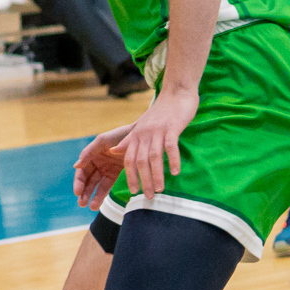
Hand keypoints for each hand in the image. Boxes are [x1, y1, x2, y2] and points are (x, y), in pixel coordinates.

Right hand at [73, 123, 132, 208]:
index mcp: (91, 154)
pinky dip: (102, 194)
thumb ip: (88, 152)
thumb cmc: (119, 135)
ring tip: (90, 207)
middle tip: (81, 203)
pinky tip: (97, 204)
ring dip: (92, 196)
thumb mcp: (102, 141)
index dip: (79, 182)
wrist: (140, 135)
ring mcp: (106, 169)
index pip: (82, 171)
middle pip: (88, 180)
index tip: (77, 192)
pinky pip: (107, 186)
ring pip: (97, 185)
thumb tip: (75, 165)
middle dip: (84, 192)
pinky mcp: (116, 174)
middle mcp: (97, 162)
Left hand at [118, 84, 195, 199]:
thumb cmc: (160, 113)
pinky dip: (173, 160)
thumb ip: (129, 140)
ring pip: (154, 157)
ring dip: (156, 175)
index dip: (130, 176)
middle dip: (143, 180)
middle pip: (140, 162)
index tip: (133, 191)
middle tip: (148, 196)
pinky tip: (176, 172)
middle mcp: (144, 134)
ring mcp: (158, 131)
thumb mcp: (141, 126)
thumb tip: (114, 152)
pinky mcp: (172, 127)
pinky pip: (171, 146)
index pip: (129, 160)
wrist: (176, 92)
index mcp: (136, 136)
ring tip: (159, 190)